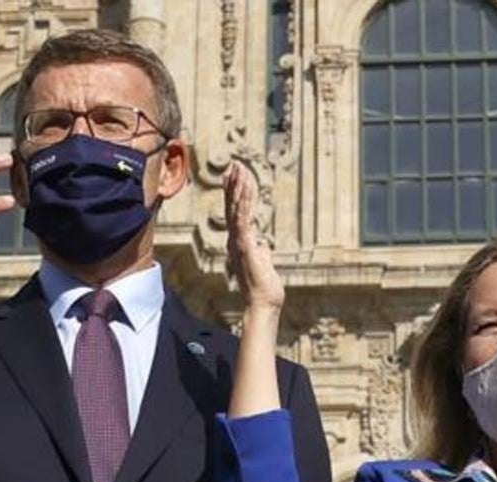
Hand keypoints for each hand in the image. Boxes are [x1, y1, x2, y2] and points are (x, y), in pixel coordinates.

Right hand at [224, 162, 283, 313]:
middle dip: (234, 184)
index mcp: (240, 242)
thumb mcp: (264, 264)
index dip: (235, 193)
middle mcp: (235, 240)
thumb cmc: (264, 287)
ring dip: (238, 188)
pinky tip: (245, 189)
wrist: (262, 303)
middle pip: (232, 206)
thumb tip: (264, 246)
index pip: (236, 212)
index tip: (236, 175)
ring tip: (240, 169)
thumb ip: (262, 252)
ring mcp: (239, 242)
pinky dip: (243, 203)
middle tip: (235, 164)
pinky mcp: (245, 246)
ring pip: (236, 209)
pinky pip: (243, 220)